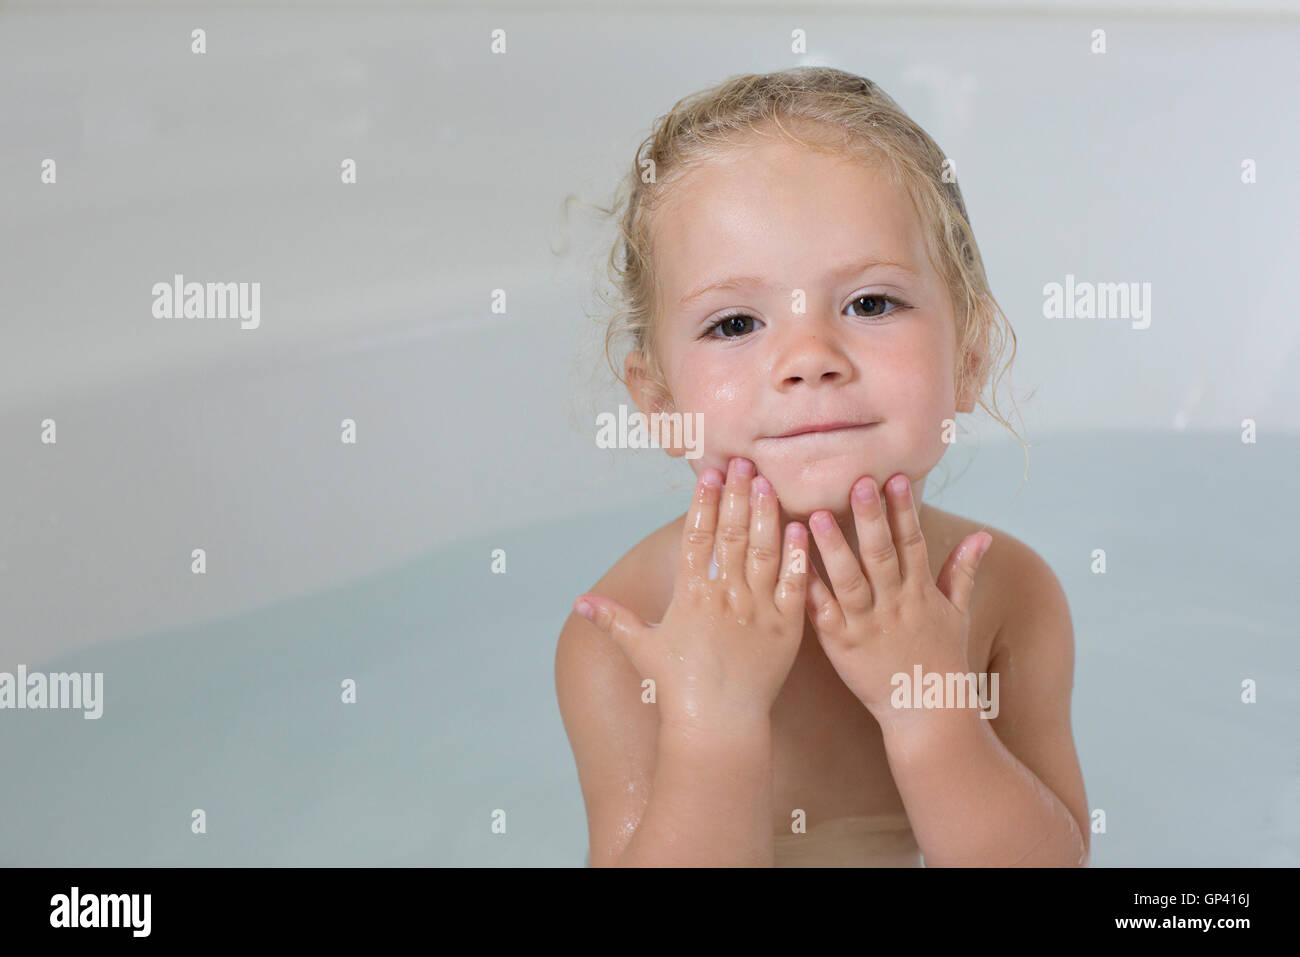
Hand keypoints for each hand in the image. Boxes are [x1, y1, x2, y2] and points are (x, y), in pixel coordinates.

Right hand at [574, 457, 808, 735]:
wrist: (719, 724)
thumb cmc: (678, 687)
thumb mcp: (641, 648)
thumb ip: (614, 619)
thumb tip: (578, 602)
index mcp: (691, 596)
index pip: (697, 537)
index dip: (703, 503)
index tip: (709, 474)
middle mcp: (726, 597)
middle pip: (732, 533)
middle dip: (737, 494)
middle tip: (743, 462)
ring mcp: (759, 610)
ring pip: (764, 550)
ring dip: (766, 513)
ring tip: (767, 482)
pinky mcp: (787, 627)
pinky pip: (794, 582)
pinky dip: (798, 553)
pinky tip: (800, 526)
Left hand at [804, 472, 991, 728]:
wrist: (927, 713)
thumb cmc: (941, 660)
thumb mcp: (957, 613)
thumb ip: (963, 571)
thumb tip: (984, 535)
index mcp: (920, 592)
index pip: (913, 542)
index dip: (904, 510)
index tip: (895, 477)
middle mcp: (894, 604)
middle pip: (881, 554)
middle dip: (870, 517)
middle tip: (858, 482)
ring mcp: (866, 624)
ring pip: (848, 580)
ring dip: (832, 547)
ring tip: (815, 516)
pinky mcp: (841, 644)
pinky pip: (822, 612)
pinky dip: (809, 587)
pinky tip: (792, 563)